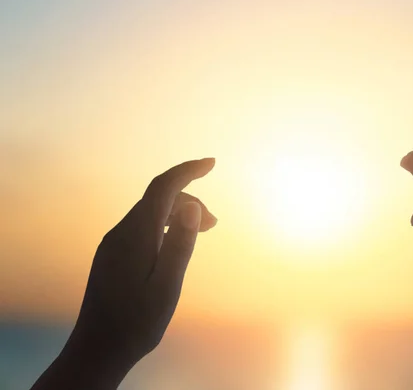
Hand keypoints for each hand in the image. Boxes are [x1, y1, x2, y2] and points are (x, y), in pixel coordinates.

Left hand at [31, 159, 216, 389]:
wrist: (97, 349)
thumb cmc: (136, 323)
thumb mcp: (167, 287)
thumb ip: (180, 245)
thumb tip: (192, 205)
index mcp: (137, 235)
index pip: (163, 187)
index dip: (187, 170)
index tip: (211, 163)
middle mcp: (121, 232)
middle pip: (158, 198)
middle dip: (190, 200)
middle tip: (214, 225)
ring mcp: (114, 243)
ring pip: (150, 212)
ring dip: (178, 214)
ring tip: (202, 233)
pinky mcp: (112, 254)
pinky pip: (142, 226)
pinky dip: (164, 225)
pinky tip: (174, 245)